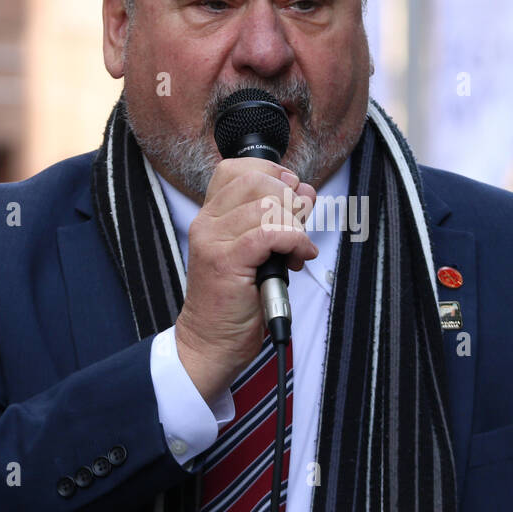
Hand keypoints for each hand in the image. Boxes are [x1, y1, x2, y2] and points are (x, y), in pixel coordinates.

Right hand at [175, 157, 317, 401]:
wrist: (211, 342)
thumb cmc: (235, 301)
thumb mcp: (255, 251)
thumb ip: (275, 219)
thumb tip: (305, 191)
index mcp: (210, 215)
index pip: (238, 169)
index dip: (273, 173)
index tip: (291, 195)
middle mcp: (207, 222)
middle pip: (257, 180)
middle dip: (289, 199)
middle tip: (297, 227)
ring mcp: (213, 241)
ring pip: (267, 206)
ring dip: (295, 225)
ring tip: (296, 249)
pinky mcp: (226, 261)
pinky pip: (269, 234)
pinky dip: (293, 240)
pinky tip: (298, 256)